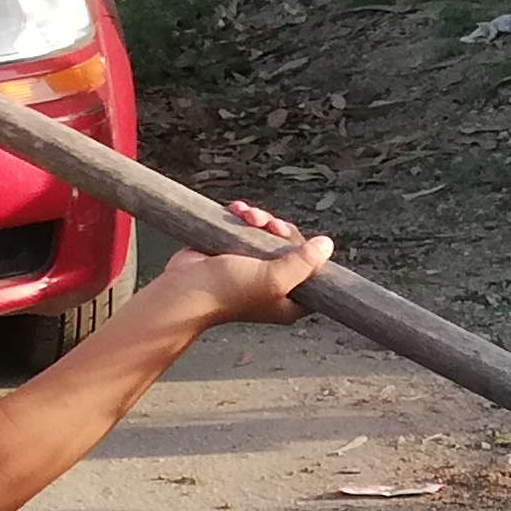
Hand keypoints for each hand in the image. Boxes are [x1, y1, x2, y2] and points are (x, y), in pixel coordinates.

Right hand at [121, 204, 331, 344]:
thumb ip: (304, 262)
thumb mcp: (274, 279)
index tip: (288, 240)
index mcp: (288, 299)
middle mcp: (272, 283)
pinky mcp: (233, 250)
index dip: (307, 250)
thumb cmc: (228, 291)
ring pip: (268, 232)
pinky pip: (247, 227)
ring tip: (246, 215)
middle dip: (279, 229)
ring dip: (259, 218)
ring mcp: (252, 267)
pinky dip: (243, 216)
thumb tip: (327, 244)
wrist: (184, 288)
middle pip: (290, 246)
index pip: (312, 271)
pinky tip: (235, 210)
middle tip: (267, 225)